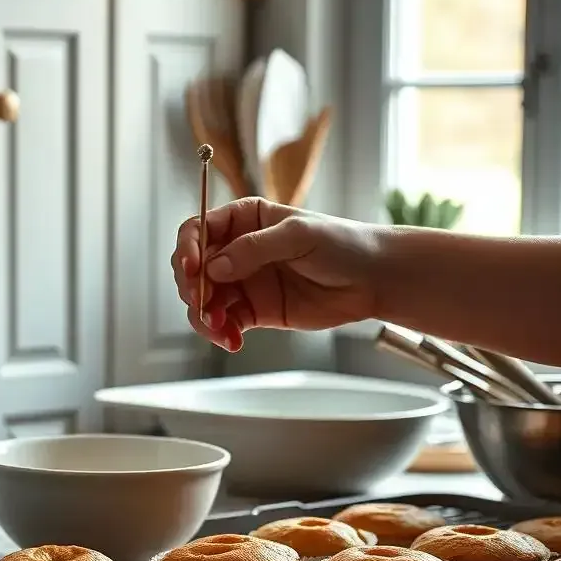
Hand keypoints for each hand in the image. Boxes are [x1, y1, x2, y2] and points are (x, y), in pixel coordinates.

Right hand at [170, 197, 381, 350]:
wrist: (373, 279)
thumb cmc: (342, 243)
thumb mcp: (298, 235)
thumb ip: (254, 248)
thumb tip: (214, 267)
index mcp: (243, 220)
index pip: (198, 229)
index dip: (187, 248)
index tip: (191, 268)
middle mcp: (236, 250)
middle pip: (193, 268)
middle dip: (192, 288)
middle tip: (204, 304)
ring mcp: (243, 282)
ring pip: (204, 300)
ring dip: (204, 316)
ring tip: (220, 329)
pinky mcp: (253, 311)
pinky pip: (224, 323)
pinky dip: (221, 333)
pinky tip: (232, 341)